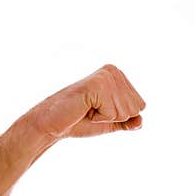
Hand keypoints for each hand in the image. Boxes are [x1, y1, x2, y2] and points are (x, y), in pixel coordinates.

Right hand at [22, 64, 146, 139]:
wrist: (53, 124)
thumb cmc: (80, 121)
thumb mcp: (111, 122)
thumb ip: (128, 121)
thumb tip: (140, 121)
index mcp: (118, 75)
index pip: (141, 106)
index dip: (120, 117)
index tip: (100, 111)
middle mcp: (113, 71)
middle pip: (136, 108)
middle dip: (115, 118)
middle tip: (93, 111)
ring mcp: (106, 76)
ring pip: (126, 112)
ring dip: (106, 118)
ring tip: (88, 109)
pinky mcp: (97, 84)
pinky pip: (113, 113)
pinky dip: (100, 118)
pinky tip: (85, 109)